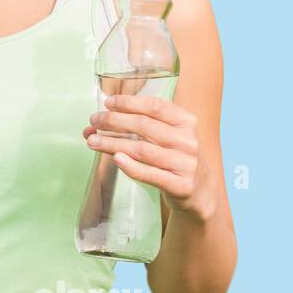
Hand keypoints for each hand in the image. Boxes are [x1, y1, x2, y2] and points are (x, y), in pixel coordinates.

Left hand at [81, 92, 209, 220]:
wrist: (201, 190)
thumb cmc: (175, 157)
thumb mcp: (169, 136)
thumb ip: (140, 126)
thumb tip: (96, 123)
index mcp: (186, 122)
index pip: (155, 106)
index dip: (129, 102)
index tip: (107, 103)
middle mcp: (187, 141)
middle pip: (144, 125)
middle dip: (114, 121)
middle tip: (93, 121)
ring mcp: (186, 164)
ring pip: (142, 149)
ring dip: (112, 143)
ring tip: (92, 141)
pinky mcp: (181, 185)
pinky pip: (151, 174)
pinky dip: (131, 166)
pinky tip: (115, 158)